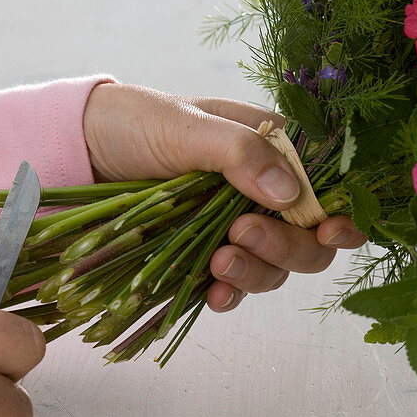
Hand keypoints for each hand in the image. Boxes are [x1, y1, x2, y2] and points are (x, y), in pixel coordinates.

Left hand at [82, 83, 366, 310]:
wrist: (76, 152)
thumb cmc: (134, 122)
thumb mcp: (186, 126)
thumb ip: (239, 153)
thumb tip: (290, 193)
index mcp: (272, 149)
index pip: (327, 185)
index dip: (341, 212)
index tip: (330, 230)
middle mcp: (263, 192)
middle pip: (308, 238)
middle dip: (287, 246)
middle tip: (242, 235)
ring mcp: (234, 227)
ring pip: (276, 267)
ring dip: (257, 271)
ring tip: (218, 261)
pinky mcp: (204, 258)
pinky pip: (234, 286)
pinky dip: (231, 294)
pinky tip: (215, 293)